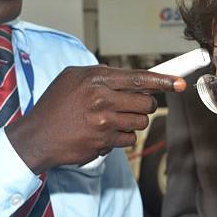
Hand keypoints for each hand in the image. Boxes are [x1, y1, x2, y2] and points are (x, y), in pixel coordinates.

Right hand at [5, 65, 185, 173]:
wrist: (36, 137)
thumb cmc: (55, 106)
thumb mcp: (72, 79)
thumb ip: (101, 74)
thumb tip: (130, 79)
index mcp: (96, 78)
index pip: (138, 78)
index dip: (163, 81)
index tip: (180, 84)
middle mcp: (101, 98)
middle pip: (146, 102)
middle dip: (144, 106)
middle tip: (130, 107)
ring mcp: (104, 121)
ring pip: (140, 122)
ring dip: (132, 122)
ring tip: (111, 121)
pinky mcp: (104, 141)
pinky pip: (129, 139)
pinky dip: (122, 138)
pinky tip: (104, 135)